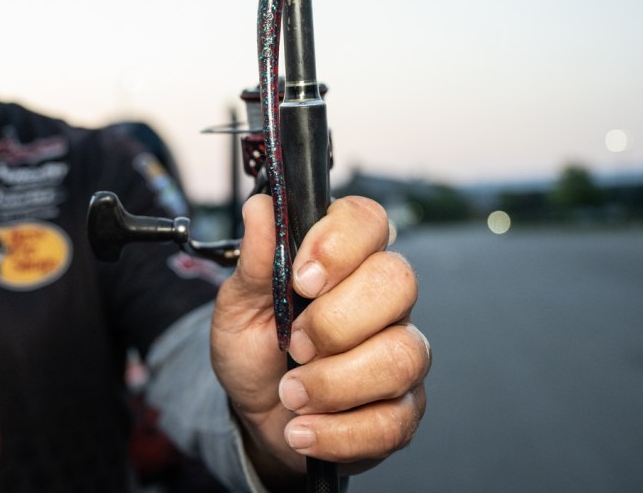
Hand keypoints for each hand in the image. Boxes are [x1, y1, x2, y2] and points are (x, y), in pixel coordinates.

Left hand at [210, 194, 429, 484]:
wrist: (258, 415)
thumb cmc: (256, 348)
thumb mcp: (239, 304)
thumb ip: (255, 260)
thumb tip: (260, 209)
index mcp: (346, 259)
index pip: (369, 222)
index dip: (340, 244)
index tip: (300, 277)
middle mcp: (384, 300)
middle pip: (398, 283)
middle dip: (336, 319)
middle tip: (292, 342)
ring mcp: (401, 353)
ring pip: (402, 355)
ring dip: (334, 382)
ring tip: (291, 394)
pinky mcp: (403, 410)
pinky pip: (393, 421)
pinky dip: (339, 432)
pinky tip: (304, 430)